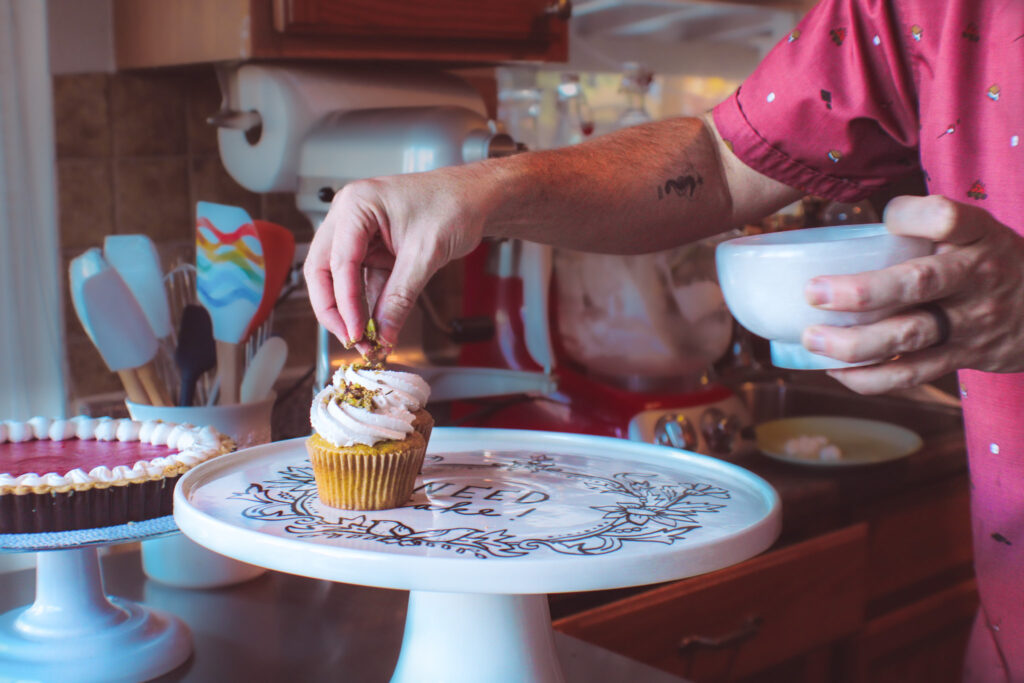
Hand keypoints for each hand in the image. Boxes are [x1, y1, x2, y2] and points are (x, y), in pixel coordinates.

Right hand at [303, 166, 491, 350]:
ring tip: (365, 340)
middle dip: (334, 308)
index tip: (356, 332)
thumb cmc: (454, 204)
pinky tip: (376, 327)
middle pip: (323, 270)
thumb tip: (383, 332)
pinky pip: (362, 282)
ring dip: (351, 311)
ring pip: (340, 279)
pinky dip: (367, 305)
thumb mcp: (425, 254)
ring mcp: (359, 234)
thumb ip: (400, 296)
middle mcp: (349, 216)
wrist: (477, 198)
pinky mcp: (373, 249)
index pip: (338, 261)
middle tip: (350, 338)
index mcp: (356, 205)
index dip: (344, 302)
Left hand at [799, 195, 1023, 393]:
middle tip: (813, 293)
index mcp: (977, 235)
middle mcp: (977, 277)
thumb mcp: (976, 230)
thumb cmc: (990, 261)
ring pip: (909, 336)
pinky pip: (911, 374)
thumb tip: (860, 227)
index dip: (911, 215)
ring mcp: (971, 321)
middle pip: (918, 284)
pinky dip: (869, 377)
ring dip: (854, 343)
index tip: (885, 218)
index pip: (947, 217)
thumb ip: (924, 222)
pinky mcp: (964, 357)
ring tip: (812, 339)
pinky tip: (835, 370)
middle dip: (861, 292)